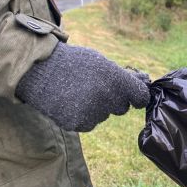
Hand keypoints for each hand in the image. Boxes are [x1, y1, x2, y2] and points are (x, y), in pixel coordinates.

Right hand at [16, 43, 150, 131]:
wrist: (39, 71)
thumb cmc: (75, 63)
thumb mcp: (101, 62)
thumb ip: (124, 76)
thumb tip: (146, 82)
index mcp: (116, 79)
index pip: (140, 96)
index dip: (136, 95)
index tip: (131, 93)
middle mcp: (107, 97)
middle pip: (122, 107)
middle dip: (113, 98)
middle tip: (94, 85)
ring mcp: (92, 113)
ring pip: (104, 115)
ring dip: (97, 107)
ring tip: (78, 91)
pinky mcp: (78, 124)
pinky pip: (90, 123)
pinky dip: (83, 115)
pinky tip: (71, 102)